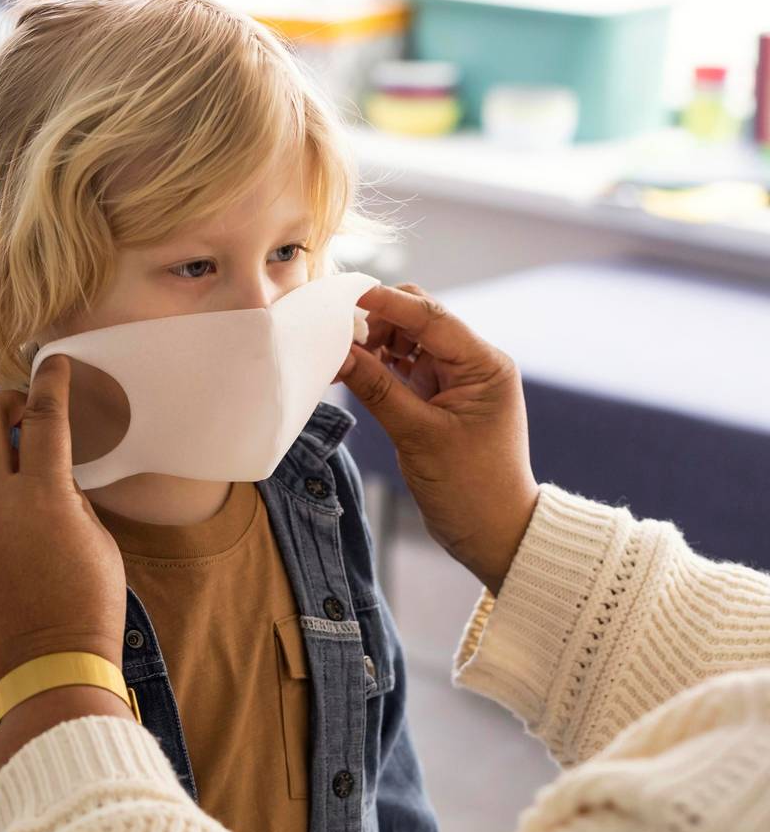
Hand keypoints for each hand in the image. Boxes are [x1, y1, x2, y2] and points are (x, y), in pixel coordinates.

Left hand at [0, 357, 131, 767]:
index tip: (54, 362)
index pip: (43, 415)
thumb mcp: (98, 544)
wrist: (42, 676)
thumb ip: (71, 498)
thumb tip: (52, 474)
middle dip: (0, 400)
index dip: (50, 380)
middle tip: (20, 408)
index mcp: (43, 496)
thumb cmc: (87, 611)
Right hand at [337, 283, 538, 594]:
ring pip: (406, 340)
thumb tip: (338, 351)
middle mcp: (473, 363)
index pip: (431, 317)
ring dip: (373, 343)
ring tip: (339, 358)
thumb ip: (377, 389)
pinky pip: (403, 366)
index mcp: (483, 365)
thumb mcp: (418, 436)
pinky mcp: (438, 395)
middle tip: (337, 337)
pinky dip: (377, 364)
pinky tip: (351, 371)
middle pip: (418, 319)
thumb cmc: (470, 488)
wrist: (494, 532)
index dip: (387, 303)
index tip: (347, 298)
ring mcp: (455, 378)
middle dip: (377, 322)